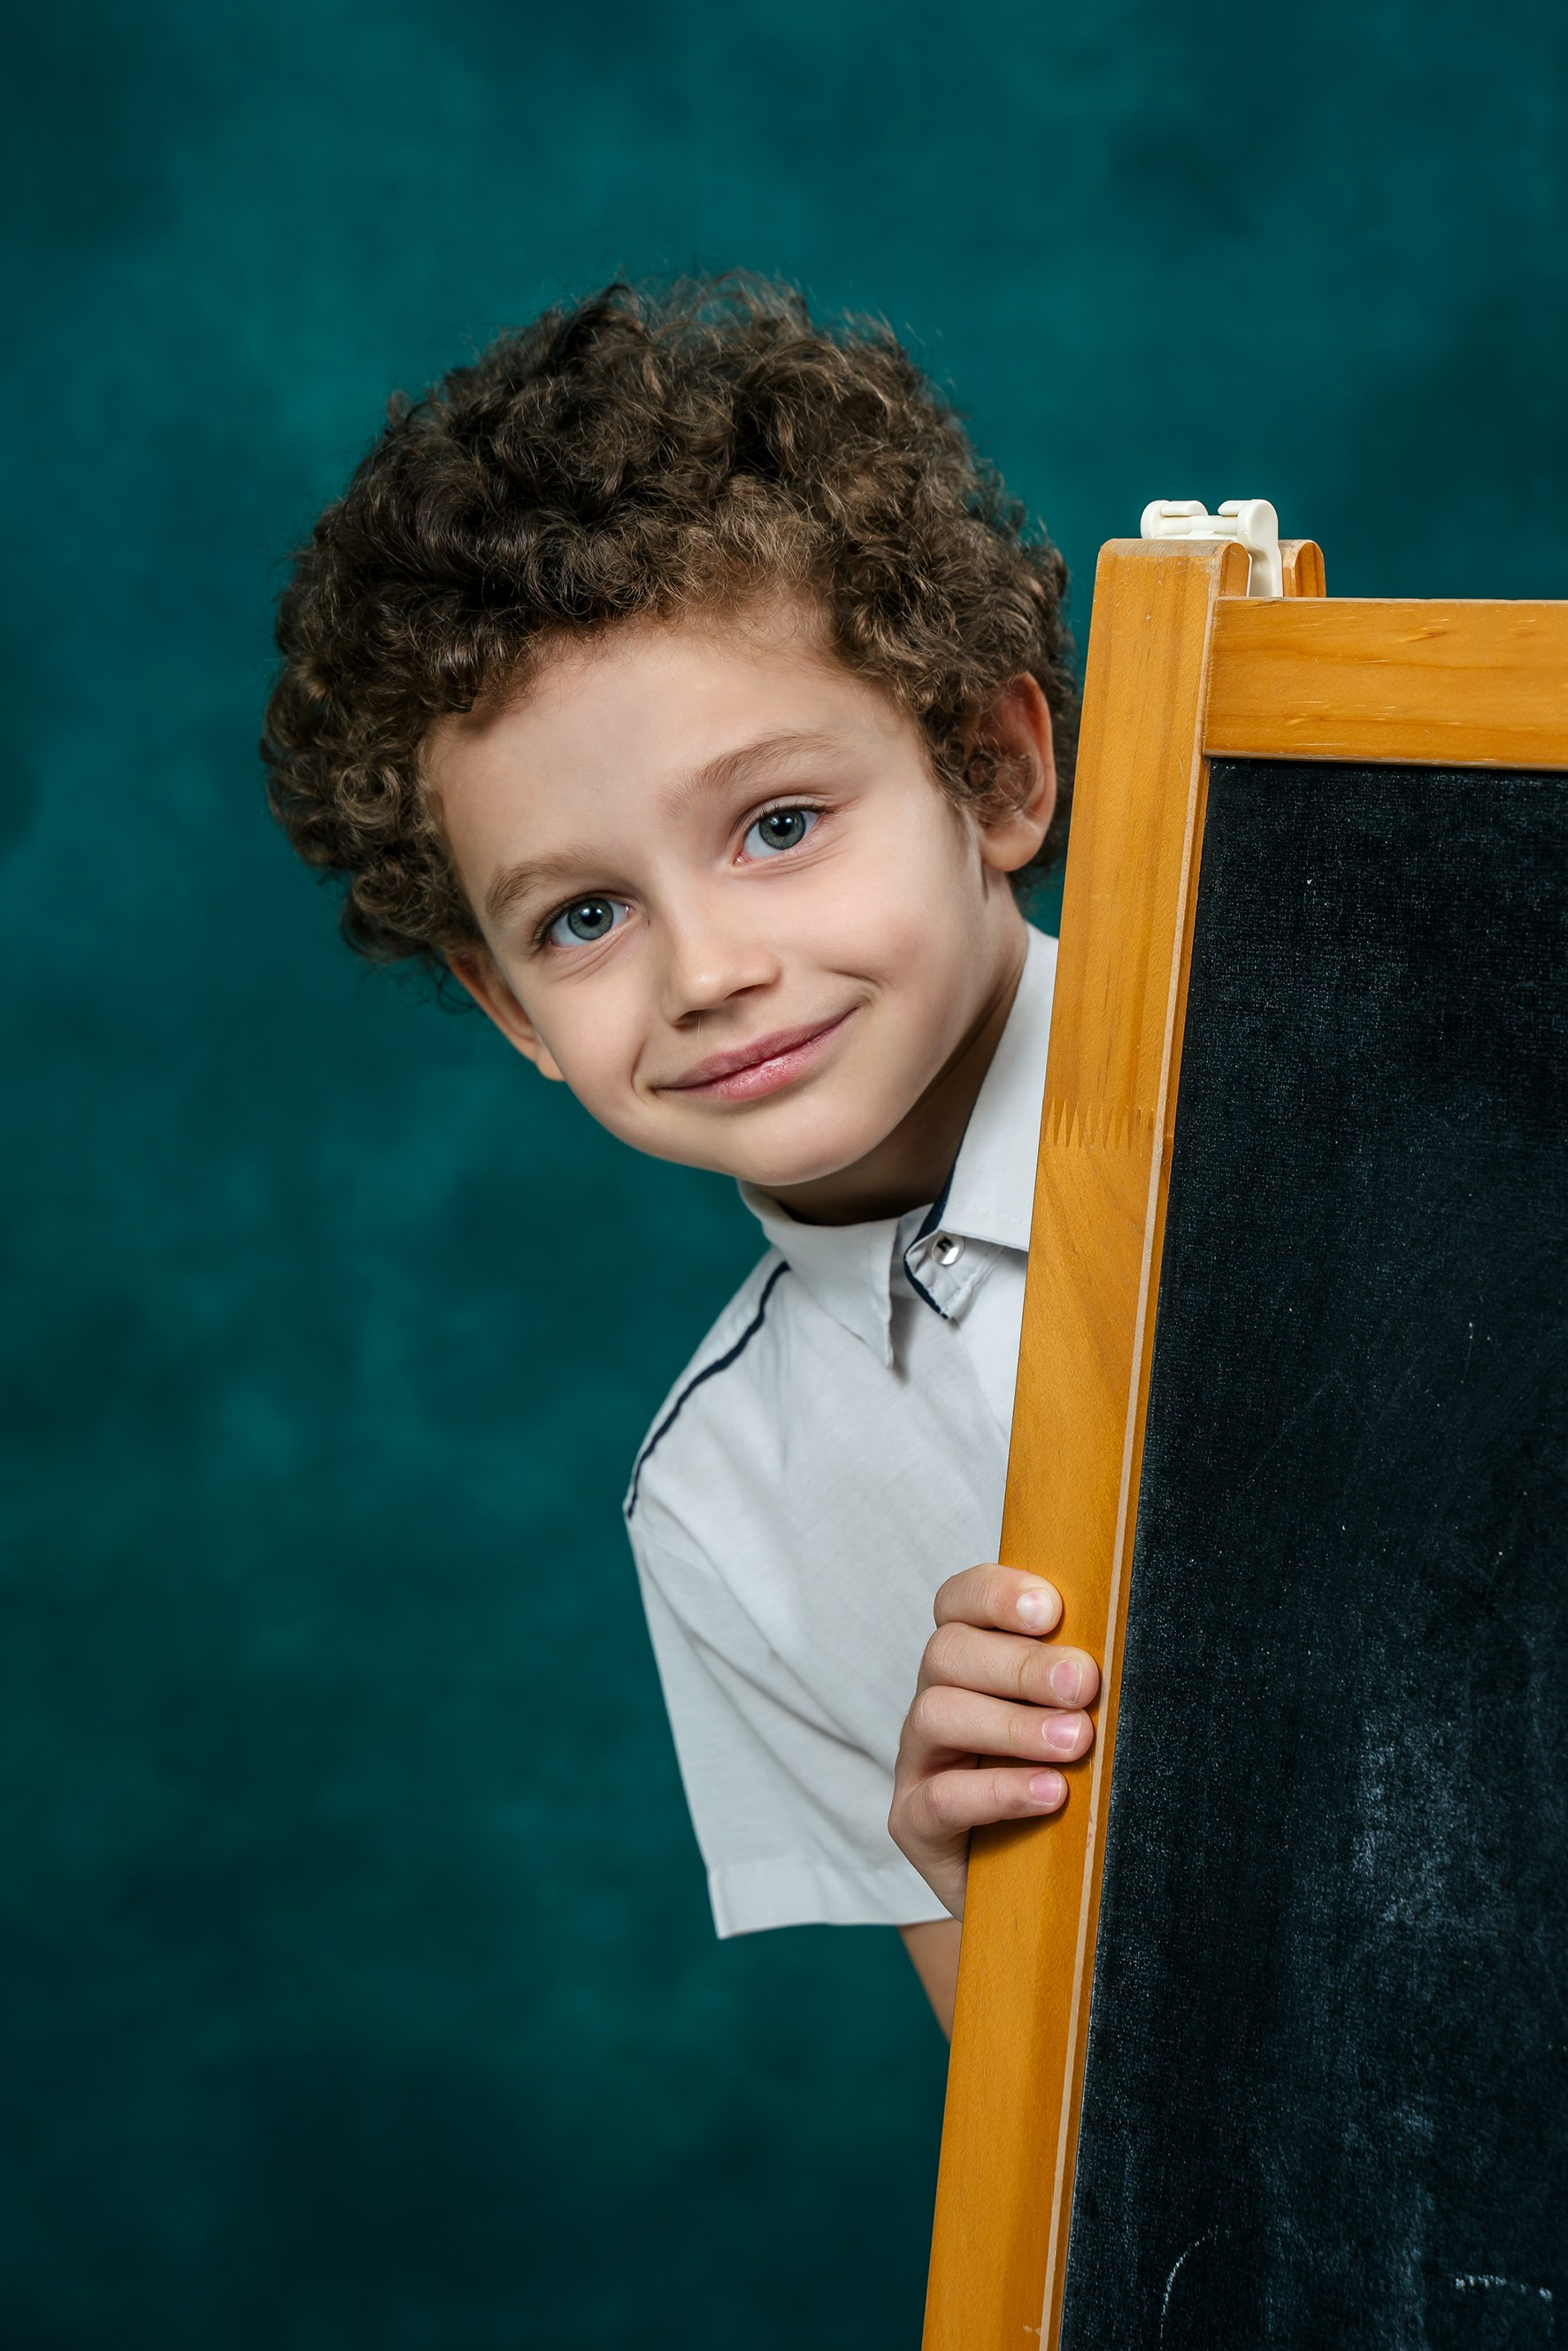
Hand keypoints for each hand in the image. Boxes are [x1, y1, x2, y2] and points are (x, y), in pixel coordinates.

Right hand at [888, 1564, 1098, 1919]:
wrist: (1041, 1895)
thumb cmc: (1070, 1788)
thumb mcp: (1079, 1724)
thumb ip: (1086, 1685)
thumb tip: (1139, 1647)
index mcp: (972, 1661)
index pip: (959, 1602)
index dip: (996, 1594)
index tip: (1051, 1609)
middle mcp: (937, 1699)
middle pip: (948, 1652)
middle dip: (1021, 1664)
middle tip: (1085, 1685)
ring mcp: (919, 1761)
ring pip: (936, 1713)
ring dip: (1012, 1723)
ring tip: (1076, 1741)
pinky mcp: (913, 1822)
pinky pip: (941, 1797)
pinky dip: (999, 1790)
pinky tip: (1050, 1793)